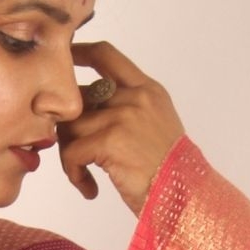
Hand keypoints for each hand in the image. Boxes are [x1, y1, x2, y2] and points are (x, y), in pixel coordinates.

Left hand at [56, 40, 185, 216]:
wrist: (185, 197)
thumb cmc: (168, 172)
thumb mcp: (154, 127)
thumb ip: (126, 110)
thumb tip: (82, 110)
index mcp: (147, 89)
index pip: (106, 55)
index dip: (79, 52)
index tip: (64, 57)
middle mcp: (136, 96)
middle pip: (78, 97)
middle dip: (67, 128)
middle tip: (74, 156)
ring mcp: (124, 116)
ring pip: (70, 127)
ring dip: (70, 156)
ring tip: (83, 176)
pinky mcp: (111, 140)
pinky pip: (72, 152)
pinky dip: (75, 174)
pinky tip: (90, 189)